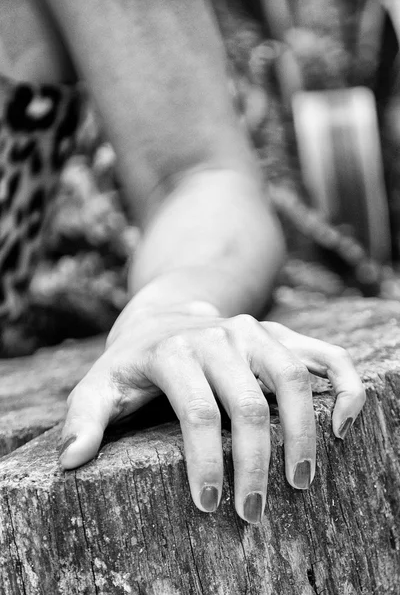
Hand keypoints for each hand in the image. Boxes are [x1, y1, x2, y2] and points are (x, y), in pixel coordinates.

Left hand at [58, 301, 364, 523]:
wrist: (165, 317)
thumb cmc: (132, 364)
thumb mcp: (99, 386)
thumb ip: (83, 419)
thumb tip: (72, 462)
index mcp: (174, 350)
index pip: (197, 412)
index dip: (205, 462)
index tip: (209, 504)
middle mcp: (219, 335)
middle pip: (248, 404)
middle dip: (254, 463)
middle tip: (253, 511)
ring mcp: (255, 332)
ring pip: (292, 379)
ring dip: (301, 433)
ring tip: (298, 480)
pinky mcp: (281, 334)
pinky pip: (326, 355)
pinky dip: (344, 386)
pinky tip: (344, 424)